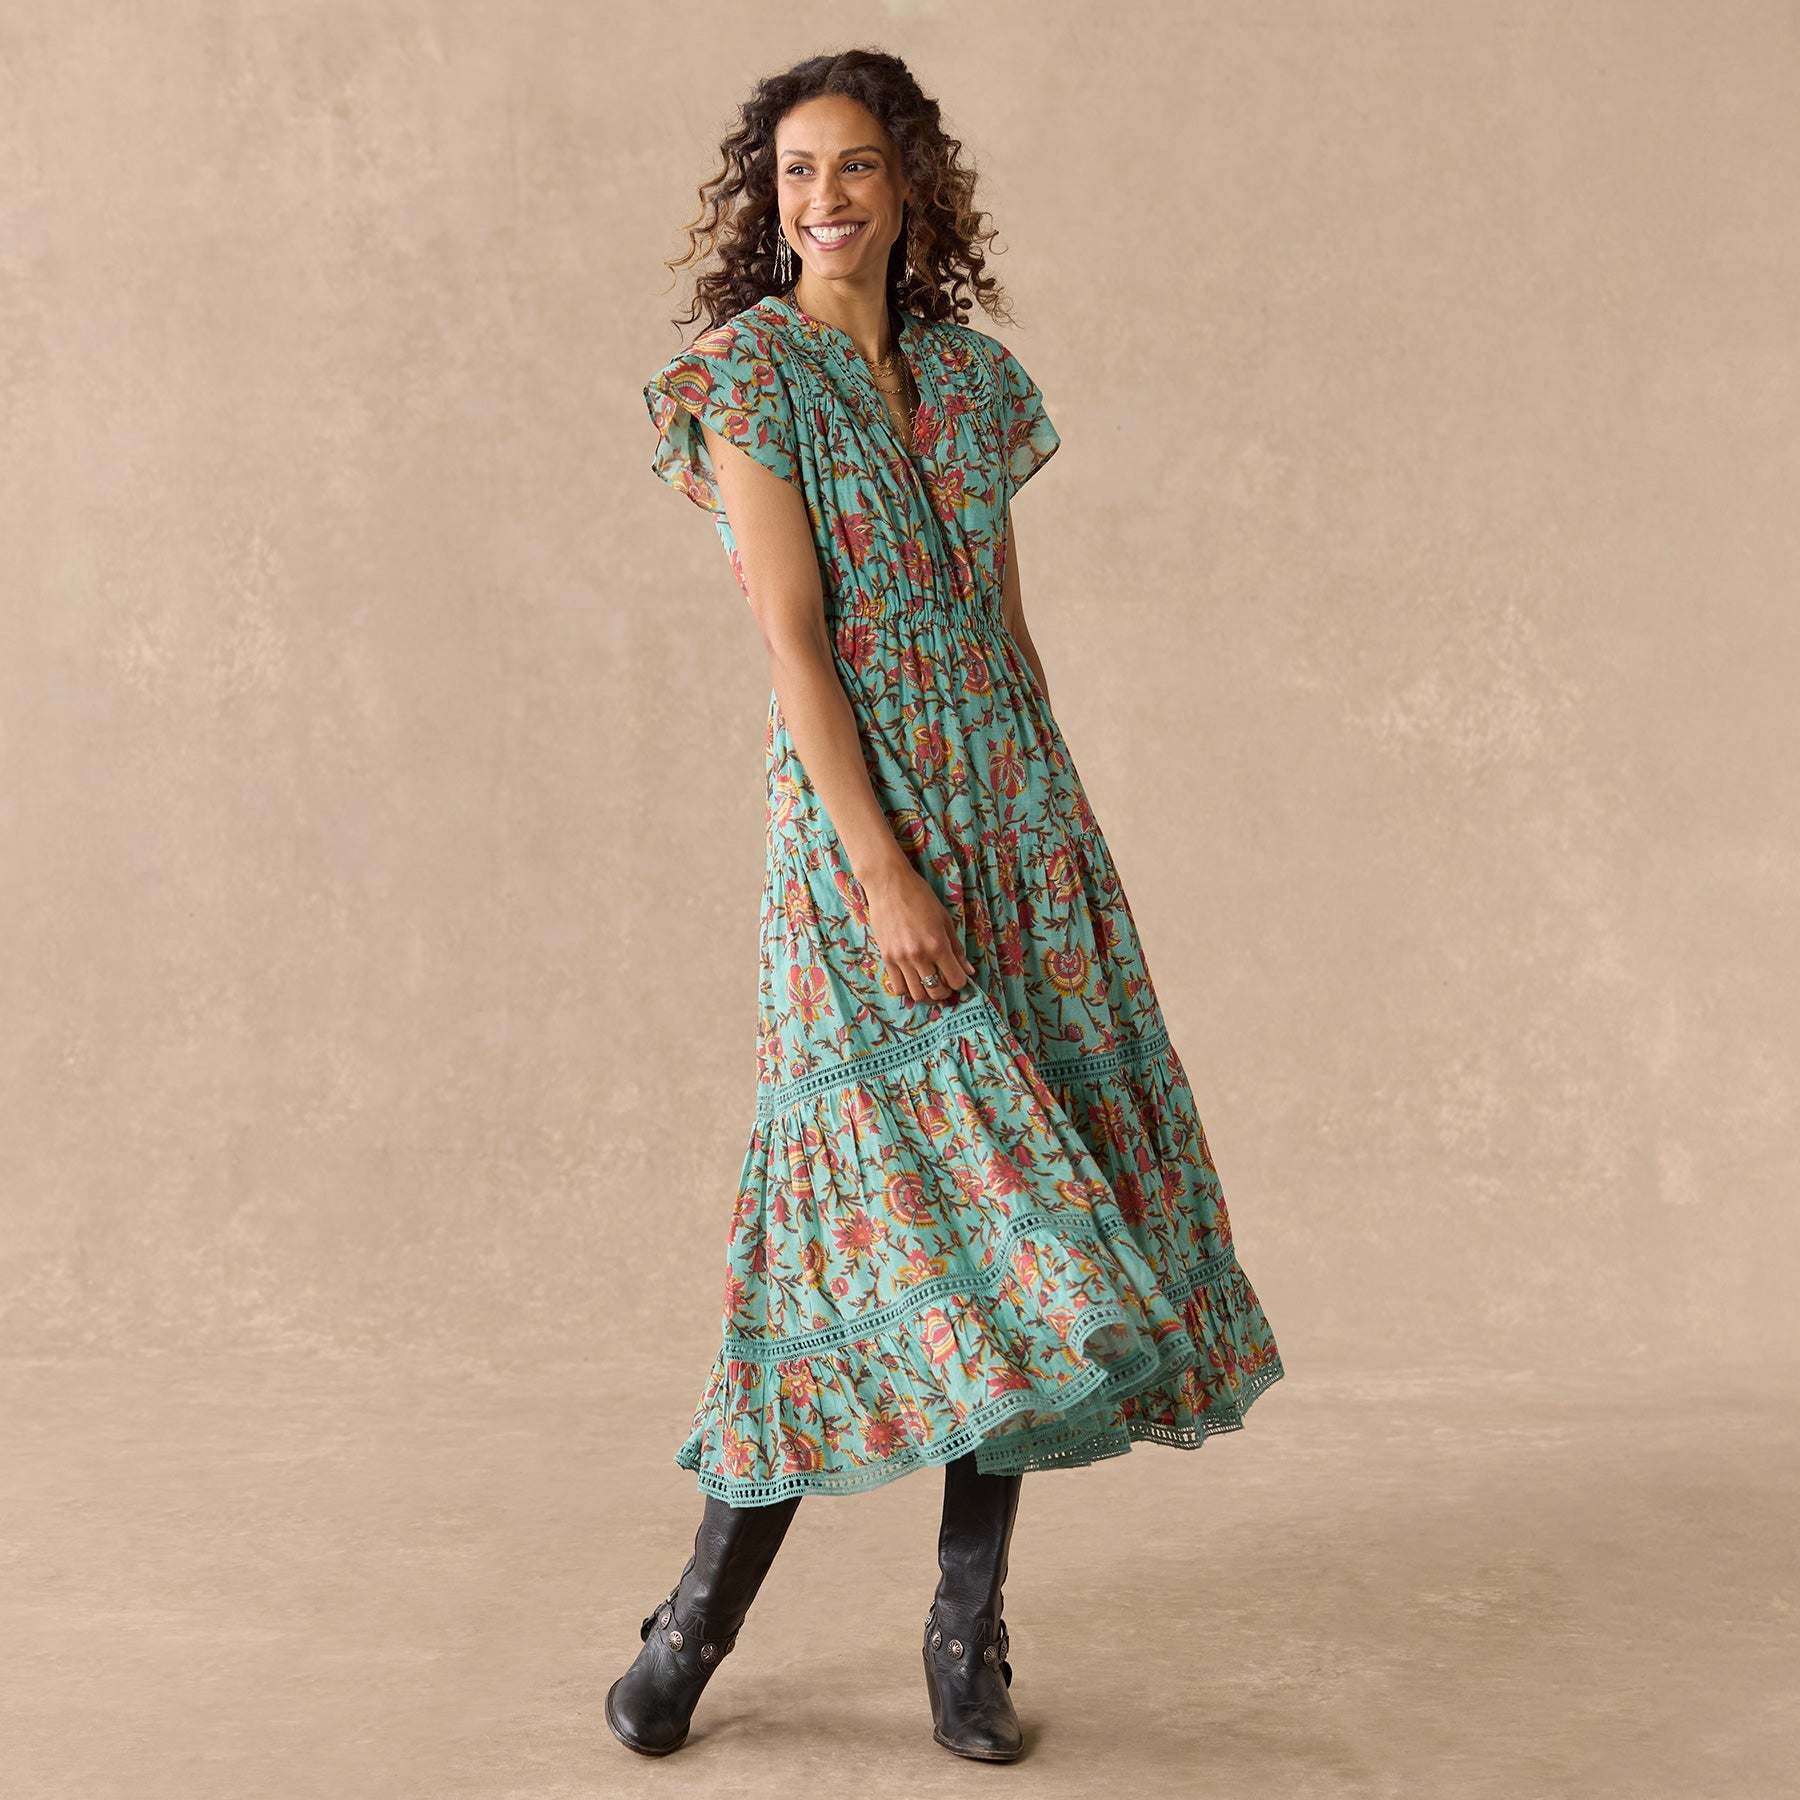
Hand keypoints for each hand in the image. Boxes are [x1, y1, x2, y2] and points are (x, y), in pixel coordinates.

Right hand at [859, 863, 977, 1007]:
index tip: (958, 975)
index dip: (960, 981)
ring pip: (916, 994)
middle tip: (945, 983)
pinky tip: (912, 979)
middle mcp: (919, 956)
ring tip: (929, 983)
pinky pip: (897, 987)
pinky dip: (908, 989)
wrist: (889, 884)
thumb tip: (969, 971)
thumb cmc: (920, 897)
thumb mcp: (945, 920)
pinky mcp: (886, 958)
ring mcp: (900, 959)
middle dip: (945, 992)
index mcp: (937, 945)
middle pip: (936, 992)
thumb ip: (957, 949)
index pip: (956, 980)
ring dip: (926, 994)